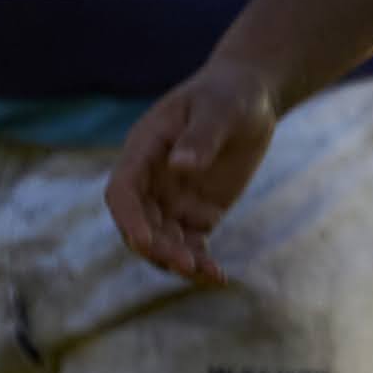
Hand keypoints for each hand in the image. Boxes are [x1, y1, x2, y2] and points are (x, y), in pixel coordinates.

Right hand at [106, 59, 284, 282]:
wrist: (249, 97)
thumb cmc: (228, 94)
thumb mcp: (220, 108)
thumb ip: (201, 136)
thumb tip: (181, 165)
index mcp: (143, 149)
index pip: (122, 191)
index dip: (129, 218)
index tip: (144, 242)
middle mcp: (151, 180)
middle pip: (140, 224)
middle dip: (158, 248)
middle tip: (188, 265)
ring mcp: (171, 200)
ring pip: (163, 242)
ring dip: (179, 261)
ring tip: (208, 274)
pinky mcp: (197, 214)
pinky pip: (191, 246)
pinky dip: (201, 264)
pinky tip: (219, 278)